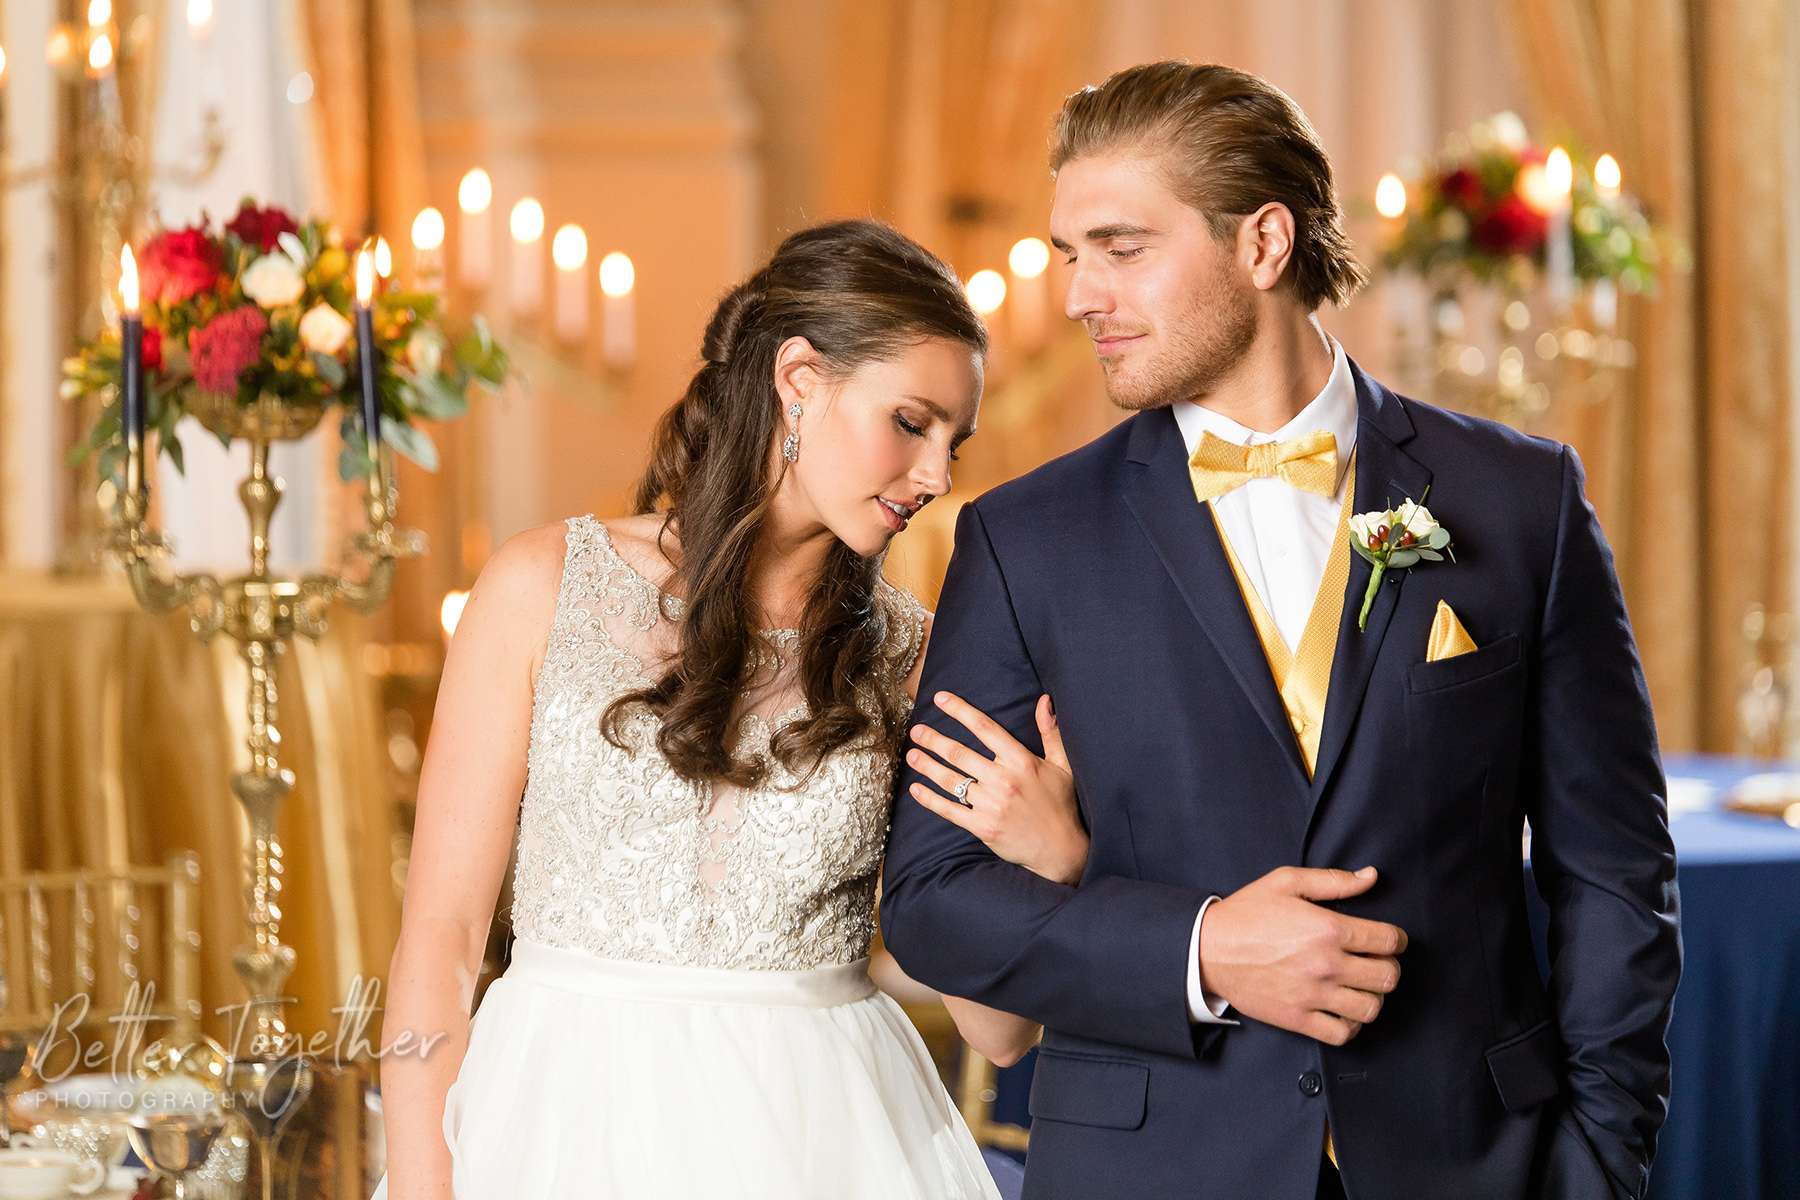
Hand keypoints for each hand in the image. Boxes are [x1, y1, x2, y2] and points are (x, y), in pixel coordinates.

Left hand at [907, 692, 1087, 884]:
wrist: (1061, 849)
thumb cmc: (1060, 803)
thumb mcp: (1062, 765)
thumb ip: (1051, 732)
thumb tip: (1044, 700)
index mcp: (1021, 761)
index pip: (985, 728)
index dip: (960, 710)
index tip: (940, 698)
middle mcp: (1004, 780)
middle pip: (960, 753)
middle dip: (934, 739)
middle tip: (916, 730)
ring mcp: (991, 805)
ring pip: (951, 780)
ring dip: (927, 765)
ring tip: (911, 754)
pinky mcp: (982, 827)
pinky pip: (949, 810)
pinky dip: (929, 799)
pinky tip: (915, 789)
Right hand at [1198, 866, 1407, 1044]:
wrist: (1207, 950)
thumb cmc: (1246, 913)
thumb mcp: (1286, 882)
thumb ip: (1333, 881)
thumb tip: (1371, 876)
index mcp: (1328, 928)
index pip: (1388, 940)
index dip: (1396, 939)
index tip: (1390, 940)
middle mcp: (1326, 965)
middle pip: (1388, 977)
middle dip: (1388, 967)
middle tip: (1375, 962)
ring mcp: (1313, 996)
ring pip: (1371, 1008)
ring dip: (1372, 996)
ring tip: (1360, 986)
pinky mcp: (1298, 1019)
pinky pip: (1342, 1033)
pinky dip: (1350, 1025)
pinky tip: (1342, 1010)